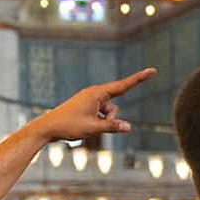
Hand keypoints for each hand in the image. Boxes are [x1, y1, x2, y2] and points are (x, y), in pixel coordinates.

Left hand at [36, 68, 156, 141]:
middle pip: (114, 106)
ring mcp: (88, 100)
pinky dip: (95, 122)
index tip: (153, 71)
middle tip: (91, 125)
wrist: (47, 127)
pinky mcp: (85, 106)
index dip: (139, 79)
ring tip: (82, 127)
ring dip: (101, 122)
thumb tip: (128, 127)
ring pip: (107, 113)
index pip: (123, 86)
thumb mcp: (93, 128)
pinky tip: (80, 127)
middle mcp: (93, 93)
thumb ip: (112, 127)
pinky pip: (99, 115)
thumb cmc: (68, 126)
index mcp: (96, 93)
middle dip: (109, 118)